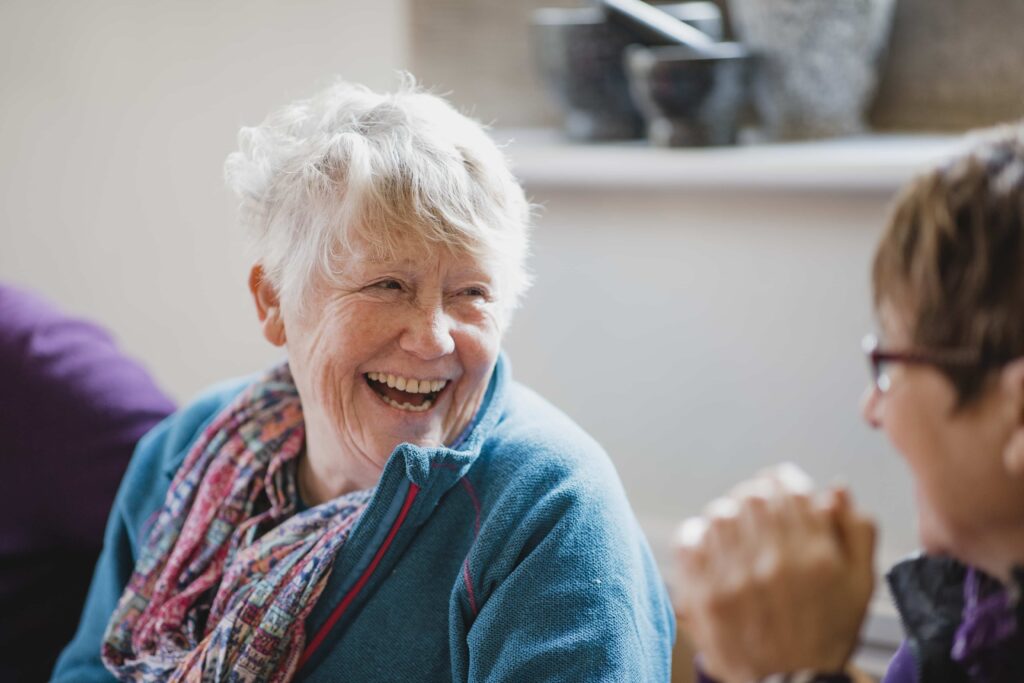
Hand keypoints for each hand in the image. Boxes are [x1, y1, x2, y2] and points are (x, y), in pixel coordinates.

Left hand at [673, 464, 875, 682]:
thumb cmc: (827, 632)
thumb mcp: (860, 584)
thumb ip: (854, 531)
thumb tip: (834, 488)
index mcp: (816, 556)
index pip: (788, 489)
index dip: (783, 481)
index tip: (781, 488)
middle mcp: (774, 563)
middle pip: (753, 497)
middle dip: (757, 496)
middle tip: (759, 509)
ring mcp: (735, 580)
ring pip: (721, 514)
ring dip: (729, 514)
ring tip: (737, 529)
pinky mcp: (704, 597)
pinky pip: (690, 541)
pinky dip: (698, 535)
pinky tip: (711, 544)